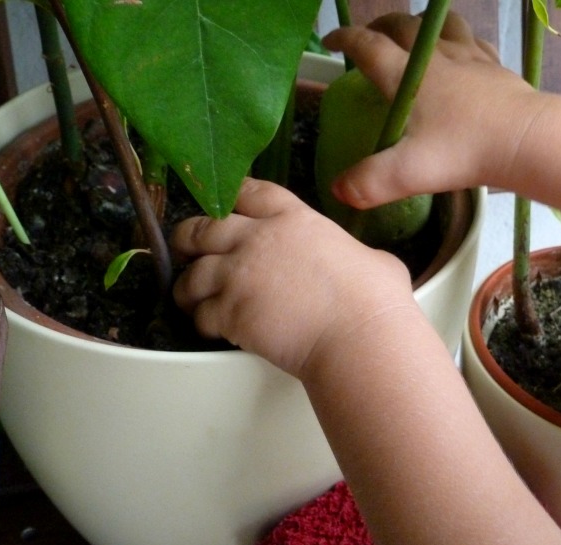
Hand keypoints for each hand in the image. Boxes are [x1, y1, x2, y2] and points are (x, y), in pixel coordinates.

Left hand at [171, 178, 414, 376]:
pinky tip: (212, 328)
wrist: (358, 336)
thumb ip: (352, 254)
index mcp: (293, 219)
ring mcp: (238, 276)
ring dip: (189, 288)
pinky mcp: (230, 313)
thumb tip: (366, 266)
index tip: (223, 207)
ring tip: (192, 299)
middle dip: (189, 239)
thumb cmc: (374, 300)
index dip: (230, 198)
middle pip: (202, 228)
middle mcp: (257, 240)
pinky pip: (201, 315)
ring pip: (192, 275)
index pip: (248, 192)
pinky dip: (203, 322)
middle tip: (186, 250)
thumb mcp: (373, 258)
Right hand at [323, 12, 537, 206]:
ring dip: (423, 25)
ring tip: (415, 38)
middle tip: (370, 38)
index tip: (332, 42)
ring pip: (442, 25)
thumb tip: (339, 191)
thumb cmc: (465, 151)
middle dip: (381, 26)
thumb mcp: (408, 173)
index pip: (368, 45)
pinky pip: (474, 42)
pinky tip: (462, 53)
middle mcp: (436, 57)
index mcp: (408, 75)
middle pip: (403, 26)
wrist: (526, 139)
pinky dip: (460, 41)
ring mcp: (470, 58)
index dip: (345, 40)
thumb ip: (369, 182)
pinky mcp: (496, 68)